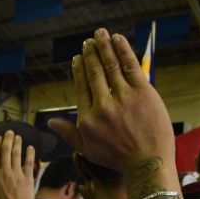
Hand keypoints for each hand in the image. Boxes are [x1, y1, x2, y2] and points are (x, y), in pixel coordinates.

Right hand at [0, 130, 35, 198]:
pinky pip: (29, 163)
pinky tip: (31, 148)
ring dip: (18, 143)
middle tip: (10, 132)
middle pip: (6, 150)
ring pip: (17, 154)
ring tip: (19, 137)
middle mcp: (4, 172)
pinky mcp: (27, 180)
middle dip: (8, 139)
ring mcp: (16, 175)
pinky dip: (30, 154)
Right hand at [48, 28, 175, 177]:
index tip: (78, 58)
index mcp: (88, 119)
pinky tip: (117, 39)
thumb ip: (69, 134)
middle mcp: (102, 106)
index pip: (81, 86)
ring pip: (110, 65)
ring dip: (104, 46)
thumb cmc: (119, 159)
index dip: (79, 69)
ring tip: (100, 34)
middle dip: (90, 53)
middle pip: (94, 72)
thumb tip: (50, 122)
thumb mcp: (88, 150)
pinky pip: (130, 66)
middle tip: (88, 41)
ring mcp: (123, 98)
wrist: (149, 164)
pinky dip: (122, 50)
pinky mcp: (143, 93)